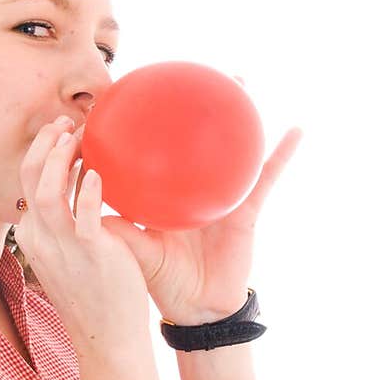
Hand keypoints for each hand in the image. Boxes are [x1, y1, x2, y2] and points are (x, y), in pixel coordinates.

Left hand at [75, 80, 303, 324]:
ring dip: (238, 112)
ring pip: (228, 146)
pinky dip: (282, 154)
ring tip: (240, 78)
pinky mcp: (246, 209)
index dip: (139, 124)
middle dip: (188, 105)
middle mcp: (191, 186)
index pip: (150, 150)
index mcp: (164, 192)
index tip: (129, 92)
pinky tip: (296, 130)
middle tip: (186, 69)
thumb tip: (82, 196)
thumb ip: (111, 224)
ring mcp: (219, 194)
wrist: (197, 309)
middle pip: (189, 138)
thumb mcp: (131, 248)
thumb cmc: (163, 280)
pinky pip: (265, 177)